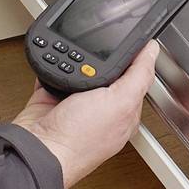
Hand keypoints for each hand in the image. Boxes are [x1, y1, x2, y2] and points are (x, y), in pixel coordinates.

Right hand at [10, 40, 159, 188]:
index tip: (135, 37)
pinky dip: (53, 65)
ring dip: (76, 58)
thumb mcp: (119, 103)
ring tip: (76, 53)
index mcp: (124, 112)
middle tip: (100, 45)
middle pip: (107, 71)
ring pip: (80, 70)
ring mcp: (75, 105)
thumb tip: (152, 51)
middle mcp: (100, 110)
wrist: (36, 151)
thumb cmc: (78, 140)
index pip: (137, 77)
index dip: (138, 57)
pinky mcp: (52, 100)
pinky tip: (56, 59)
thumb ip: (139, 76)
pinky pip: (55, 74)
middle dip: (103, 56)